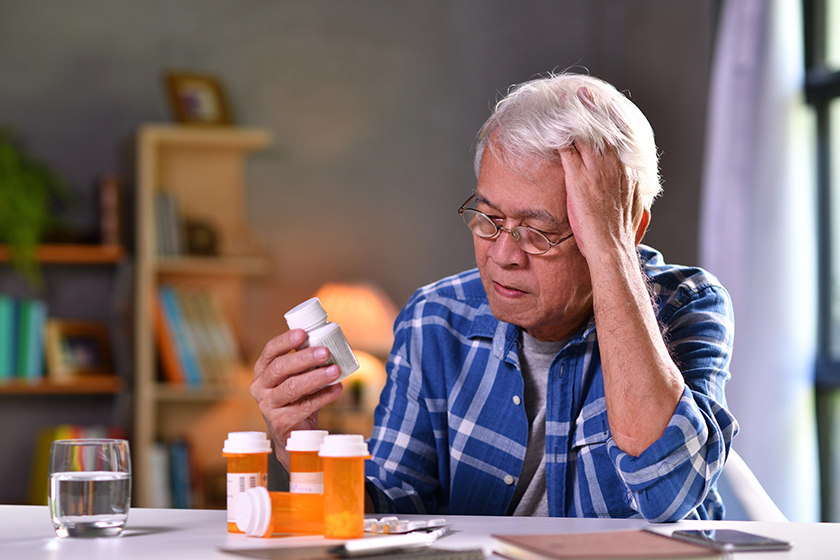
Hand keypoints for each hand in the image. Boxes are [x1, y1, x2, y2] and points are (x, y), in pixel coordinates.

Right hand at [251, 328, 342, 469]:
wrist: (292, 434)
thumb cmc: (296, 399)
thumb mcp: (296, 378)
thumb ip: (306, 364)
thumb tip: (329, 344)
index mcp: (262, 371)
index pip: (270, 351)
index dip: (285, 341)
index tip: (302, 333)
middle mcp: (260, 387)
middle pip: (280, 368)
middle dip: (304, 358)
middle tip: (325, 352)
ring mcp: (268, 406)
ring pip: (292, 387)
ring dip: (316, 377)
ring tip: (335, 370)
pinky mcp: (280, 422)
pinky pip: (304, 407)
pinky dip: (323, 397)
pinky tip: (336, 389)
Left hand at [559, 90, 641, 259]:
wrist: (611, 245)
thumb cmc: (621, 232)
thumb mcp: (635, 205)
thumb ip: (635, 191)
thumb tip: (639, 188)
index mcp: (628, 170)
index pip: (621, 136)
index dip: (613, 118)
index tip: (608, 105)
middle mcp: (614, 165)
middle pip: (602, 128)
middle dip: (592, 108)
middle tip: (583, 92)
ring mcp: (595, 170)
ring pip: (584, 134)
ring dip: (573, 116)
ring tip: (564, 100)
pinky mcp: (578, 178)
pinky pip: (567, 150)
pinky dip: (559, 136)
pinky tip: (551, 126)